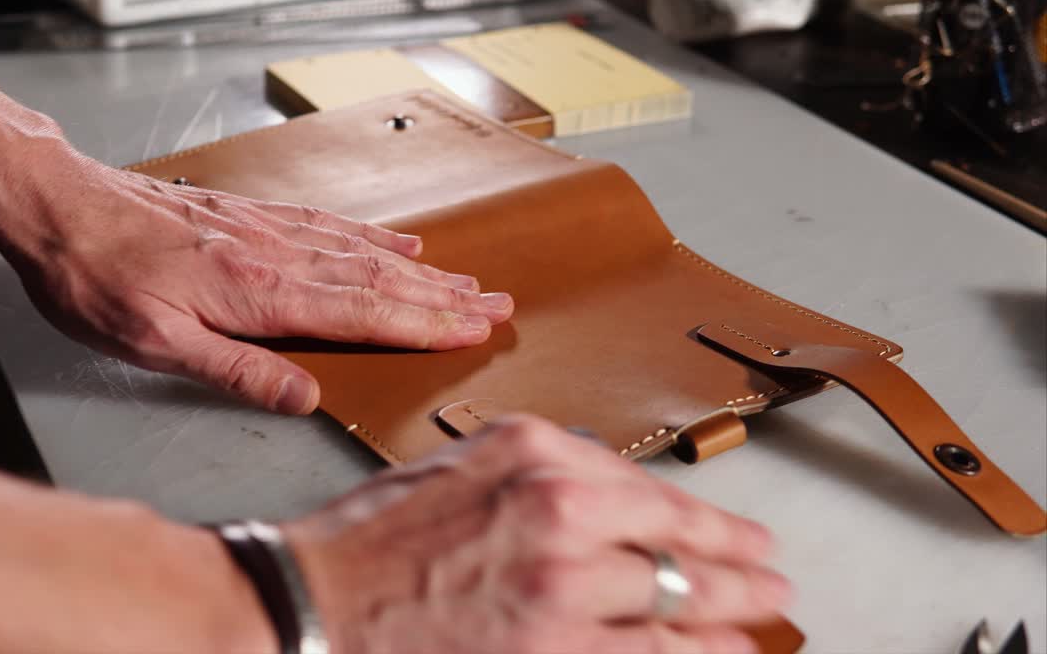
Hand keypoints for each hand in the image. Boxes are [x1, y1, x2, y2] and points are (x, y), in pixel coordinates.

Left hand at [0, 141, 512, 414]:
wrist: (59, 206)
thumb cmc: (96, 279)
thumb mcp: (153, 344)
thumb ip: (235, 372)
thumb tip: (304, 399)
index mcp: (259, 293)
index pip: (362, 314)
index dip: (424, 325)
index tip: (473, 330)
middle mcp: (275, 255)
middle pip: (380, 279)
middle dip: (444, 297)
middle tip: (497, 306)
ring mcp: (267, 230)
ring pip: (364, 252)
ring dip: (422, 270)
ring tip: (467, 280)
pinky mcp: (252, 215)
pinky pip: (331, 225)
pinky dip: (374, 237)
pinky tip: (398, 243)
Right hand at [284, 416, 791, 653]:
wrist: (313, 602)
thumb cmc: (371, 540)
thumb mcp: (460, 468)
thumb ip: (538, 472)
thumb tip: (606, 496)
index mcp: (533, 450)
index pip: (642, 483)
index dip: (699, 514)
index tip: (729, 527)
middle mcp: (558, 504)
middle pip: (675, 535)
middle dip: (734, 556)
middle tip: (770, 568)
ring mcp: (562, 579)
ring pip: (678, 595)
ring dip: (732, 605)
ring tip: (764, 609)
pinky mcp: (555, 645)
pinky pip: (654, 651)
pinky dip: (702, 652)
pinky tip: (731, 651)